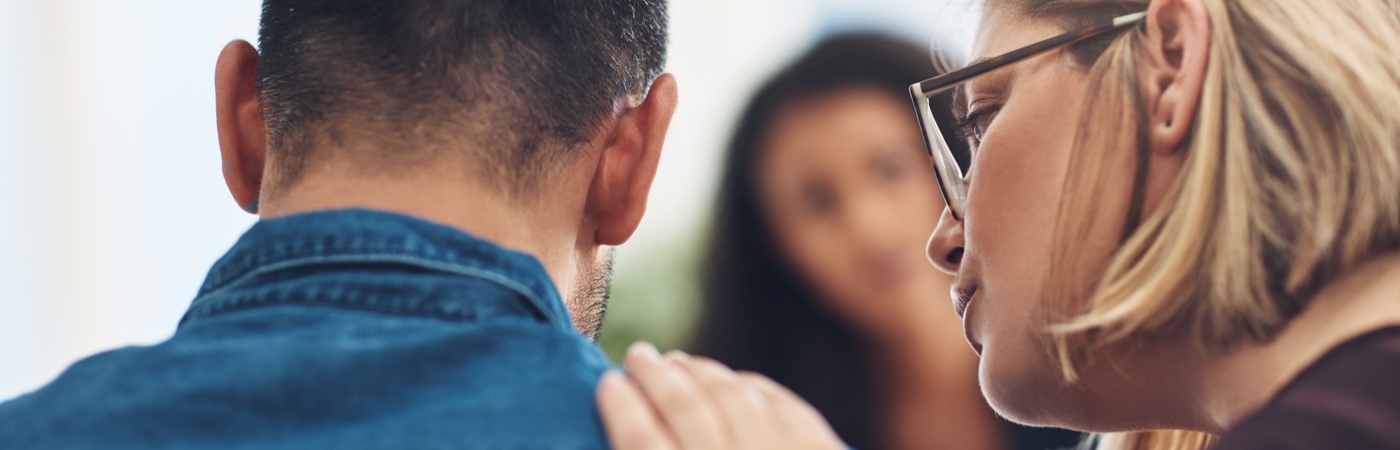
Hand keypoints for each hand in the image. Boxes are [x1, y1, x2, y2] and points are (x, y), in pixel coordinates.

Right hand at [596, 342, 845, 449]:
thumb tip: (634, 419)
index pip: (640, 442)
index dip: (621, 407)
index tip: (609, 382)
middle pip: (685, 409)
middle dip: (656, 376)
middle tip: (638, 355)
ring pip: (733, 399)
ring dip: (703, 374)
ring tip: (681, 363)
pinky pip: (785, 409)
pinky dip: (756, 390)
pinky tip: (738, 382)